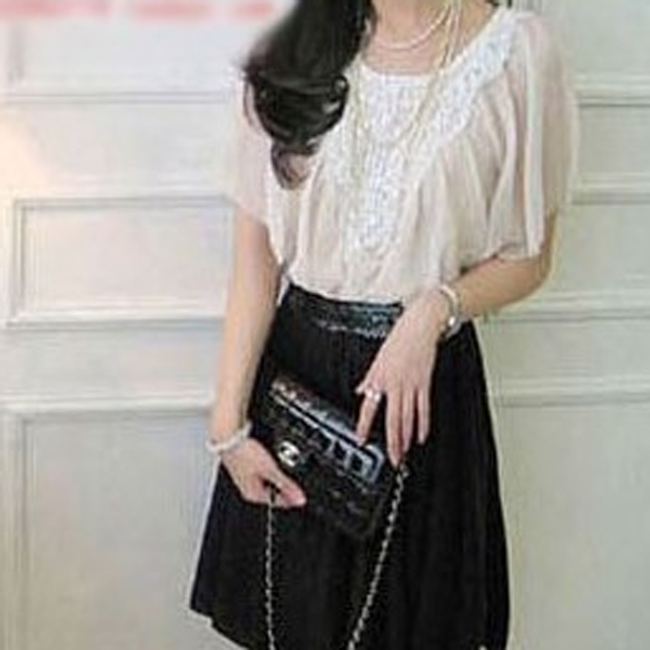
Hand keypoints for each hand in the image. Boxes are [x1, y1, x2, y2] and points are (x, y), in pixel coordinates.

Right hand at [219, 438, 306, 508]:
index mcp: (253, 494)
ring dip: (277, 472)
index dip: (293, 497)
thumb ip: (286, 485)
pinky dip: (269, 464)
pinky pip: (263, 468)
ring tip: (284, 461)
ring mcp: (247, 475)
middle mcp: (249, 487)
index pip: (279, 503)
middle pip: (274, 490)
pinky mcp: (246, 464)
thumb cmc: (243, 453)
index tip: (303, 491)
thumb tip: (300, 500)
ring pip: (269, 478)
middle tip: (295, 473)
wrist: (229, 436)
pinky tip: (271, 456)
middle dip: (285, 483)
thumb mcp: (270, 470)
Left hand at [353, 288, 448, 466]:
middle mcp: (395, 384)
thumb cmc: (400, 338)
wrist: (420, 326)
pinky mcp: (425, 383)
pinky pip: (424, 408)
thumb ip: (370, 378)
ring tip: (404, 452)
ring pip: (408, 417)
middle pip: (392, 419)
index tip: (360, 439)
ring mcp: (411, 385)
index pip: (369, 406)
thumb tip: (361, 390)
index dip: (363, 425)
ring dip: (406, 438)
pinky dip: (423, 424)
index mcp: (380, 378)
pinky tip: (422, 436)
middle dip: (392, 441)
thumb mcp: (378, 358)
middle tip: (392, 457)